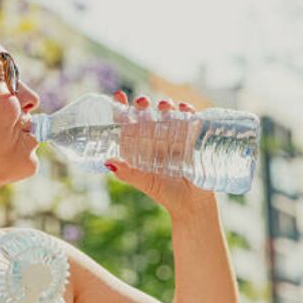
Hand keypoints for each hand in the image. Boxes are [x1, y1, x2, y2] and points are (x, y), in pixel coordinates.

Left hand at [105, 90, 215, 217]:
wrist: (194, 206)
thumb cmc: (167, 196)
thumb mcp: (146, 183)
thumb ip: (129, 173)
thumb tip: (108, 162)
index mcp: (140, 150)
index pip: (128, 125)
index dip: (122, 110)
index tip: (119, 95)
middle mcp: (155, 142)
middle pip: (147, 116)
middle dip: (144, 105)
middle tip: (143, 102)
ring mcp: (174, 139)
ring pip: (167, 115)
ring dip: (165, 106)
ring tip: (164, 105)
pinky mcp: (191, 140)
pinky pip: (189, 121)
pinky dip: (187, 112)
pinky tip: (185, 108)